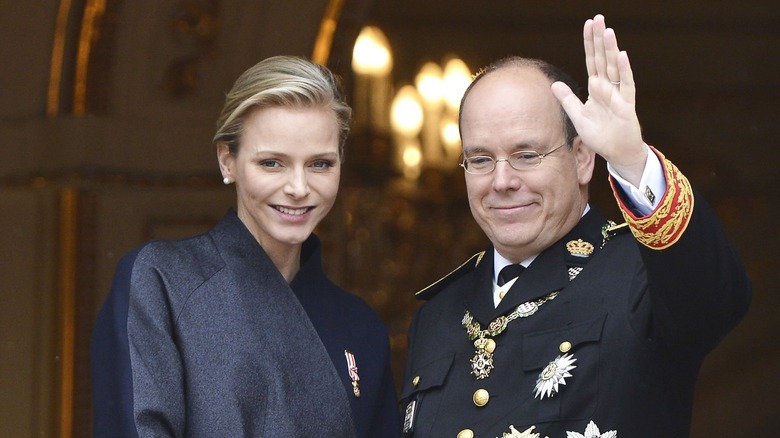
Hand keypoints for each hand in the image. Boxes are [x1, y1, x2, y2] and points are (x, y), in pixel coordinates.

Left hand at [551, 14, 646, 186]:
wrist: (617, 151)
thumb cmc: (600, 134)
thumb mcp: (578, 116)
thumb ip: (568, 100)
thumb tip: (554, 85)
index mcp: (596, 87)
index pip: (591, 61)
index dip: (589, 44)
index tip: (588, 25)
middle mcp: (607, 87)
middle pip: (602, 59)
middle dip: (599, 39)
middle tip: (598, 18)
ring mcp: (618, 94)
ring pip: (613, 67)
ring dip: (610, 50)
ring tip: (607, 31)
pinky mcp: (626, 104)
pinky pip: (625, 85)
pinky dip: (623, 71)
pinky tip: (621, 56)